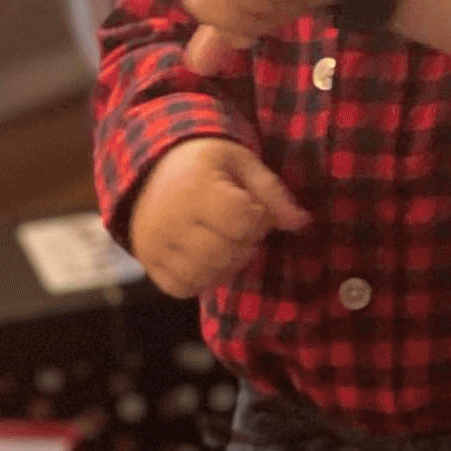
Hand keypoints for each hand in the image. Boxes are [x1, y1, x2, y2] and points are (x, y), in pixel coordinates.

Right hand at [130, 136, 309, 296]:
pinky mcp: (148, 262)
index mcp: (196, 188)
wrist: (153, 166)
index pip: (241, 221)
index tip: (253, 208)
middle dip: (245, 244)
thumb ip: (272, 192)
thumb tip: (302, 222)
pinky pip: (180, 288)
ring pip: (203, 275)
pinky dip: (201, 279)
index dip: (259, 219)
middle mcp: (170, 220)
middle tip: (241, 227)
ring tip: (225, 240)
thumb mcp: (242, 162)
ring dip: (226, 265)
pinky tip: (207, 257)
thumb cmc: (206, 163)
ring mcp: (155, 245)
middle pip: (223, 253)